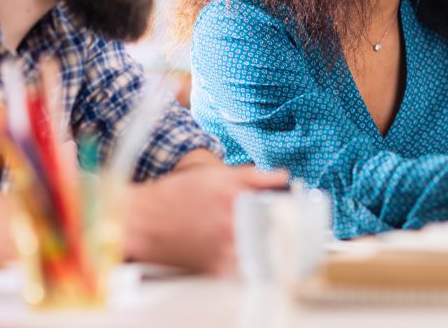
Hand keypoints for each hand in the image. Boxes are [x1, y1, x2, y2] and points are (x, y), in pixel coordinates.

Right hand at [123, 162, 288, 273]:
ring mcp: (224, 249)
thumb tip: (284, 177)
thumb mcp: (216, 176)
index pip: (283, 209)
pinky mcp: (215, 270)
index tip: (306, 217)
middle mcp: (233, 224)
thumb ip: (253, 176)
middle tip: (295, 237)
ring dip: (269, 253)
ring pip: (263, 256)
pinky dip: (248, 267)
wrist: (141, 221)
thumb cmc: (175, 195)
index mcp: (236, 198)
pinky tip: (244, 259)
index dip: (298, 214)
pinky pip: (243, 272)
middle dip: (287, 235)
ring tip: (272, 250)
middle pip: (277, 235)